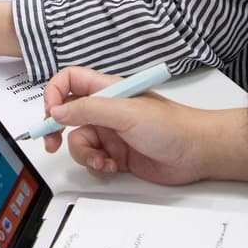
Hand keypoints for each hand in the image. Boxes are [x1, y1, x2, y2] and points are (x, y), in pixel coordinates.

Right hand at [40, 65, 247, 186]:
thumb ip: (89, 110)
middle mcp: (105, 109)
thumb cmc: (170, 125)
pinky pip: (92, 159)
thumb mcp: (125, 113)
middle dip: (57, 129)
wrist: (196, 153)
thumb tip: (57, 111)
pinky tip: (111, 166)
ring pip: (78, 141)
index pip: (69, 81)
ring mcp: (110, 132)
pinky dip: (96, 165)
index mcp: (107, 89)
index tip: (50, 114)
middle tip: (51, 143)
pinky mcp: (116, 154)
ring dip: (84, 153)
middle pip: (67, 114)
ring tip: (102, 159)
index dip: (54, 94)